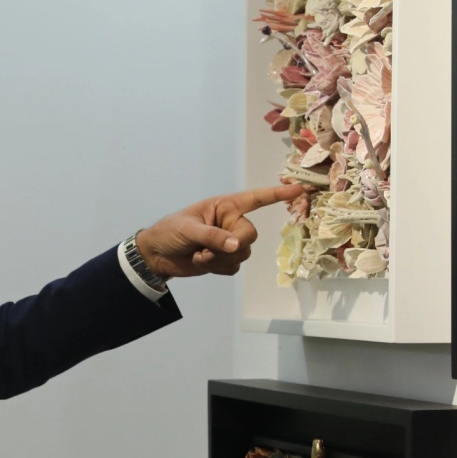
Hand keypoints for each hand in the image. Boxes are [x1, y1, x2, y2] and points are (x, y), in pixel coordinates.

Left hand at [134, 183, 304, 279]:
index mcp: (225, 206)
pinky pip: (234, 267)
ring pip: (243, 254)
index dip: (278, 194)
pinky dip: (218, 268)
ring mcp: (229, 242)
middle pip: (250, 235)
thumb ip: (213, 237)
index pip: (256, 199)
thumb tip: (237, 245)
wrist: (157, 255)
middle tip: (207, 249)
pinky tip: (202, 262)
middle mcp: (231, 222)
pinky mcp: (225, 259)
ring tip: (200, 254)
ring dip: (220, 258)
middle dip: (231, 245)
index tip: (299, 189)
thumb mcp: (189, 230)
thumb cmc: (170, 231)